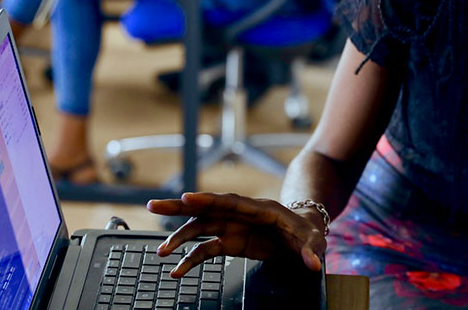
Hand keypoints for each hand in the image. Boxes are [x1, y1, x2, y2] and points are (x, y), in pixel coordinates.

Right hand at [146, 192, 327, 277]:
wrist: (303, 234)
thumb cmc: (307, 231)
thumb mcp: (314, 239)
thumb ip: (311, 250)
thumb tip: (313, 264)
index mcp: (259, 209)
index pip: (229, 202)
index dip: (207, 199)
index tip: (186, 197)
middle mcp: (240, 215)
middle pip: (206, 208)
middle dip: (179, 207)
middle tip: (153, 205)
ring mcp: (232, 227)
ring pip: (200, 228)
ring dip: (179, 238)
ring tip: (161, 251)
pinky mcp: (230, 242)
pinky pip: (205, 249)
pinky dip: (191, 259)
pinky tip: (177, 270)